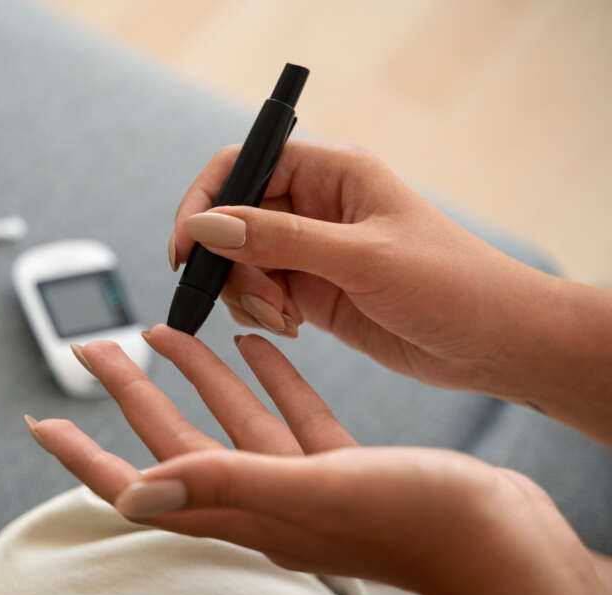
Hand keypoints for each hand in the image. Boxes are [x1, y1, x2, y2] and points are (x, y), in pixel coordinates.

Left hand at [26, 325, 611, 594]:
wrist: (502, 542)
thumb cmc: (414, 521)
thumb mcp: (312, 495)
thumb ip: (222, 487)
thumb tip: (133, 496)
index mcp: (243, 514)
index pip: (138, 486)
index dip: (83, 458)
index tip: (41, 423)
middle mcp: (262, 501)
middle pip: (173, 441)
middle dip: (129, 393)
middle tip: (91, 349)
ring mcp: (301, 483)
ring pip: (232, 419)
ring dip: (197, 376)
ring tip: (164, 333)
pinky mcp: (341, 465)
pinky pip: (290, 415)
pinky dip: (268, 379)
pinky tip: (254, 346)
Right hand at [170, 140, 553, 397]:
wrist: (495, 342)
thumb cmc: (450, 284)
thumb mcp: (361, 258)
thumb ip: (279, 240)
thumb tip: (206, 226)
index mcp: (333, 172)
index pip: (243, 165)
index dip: (205, 201)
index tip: (187, 249)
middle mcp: (316, 206)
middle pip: (233, 219)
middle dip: (231, 262)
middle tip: (263, 299)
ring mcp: (311, 250)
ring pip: (240, 262)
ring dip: (248, 293)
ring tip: (289, 318)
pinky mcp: (313, 290)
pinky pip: (259, 294)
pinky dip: (262, 313)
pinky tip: (295, 326)